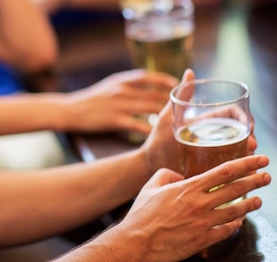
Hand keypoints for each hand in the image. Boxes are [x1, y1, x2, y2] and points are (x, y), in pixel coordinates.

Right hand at [57, 69, 177, 133]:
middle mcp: (121, 90)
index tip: (177, 85)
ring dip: (164, 117)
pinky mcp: (114, 119)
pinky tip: (157, 136)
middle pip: (153, 95)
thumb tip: (149, 88)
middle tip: (184, 111)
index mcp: (120, 80)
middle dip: (171, 103)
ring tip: (176, 124)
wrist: (70, 109)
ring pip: (149, 109)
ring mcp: (118, 104)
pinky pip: (137, 125)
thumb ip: (127, 86)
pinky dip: (149, 130)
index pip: (147, 76)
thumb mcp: (109, 86)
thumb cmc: (91, 99)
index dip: (164, 80)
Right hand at [117, 155, 270, 261]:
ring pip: (236, 211)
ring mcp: (204, 223)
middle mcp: (200, 204)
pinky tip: (238, 222)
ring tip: (258, 200)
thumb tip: (178, 175)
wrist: (138, 242)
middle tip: (266, 176)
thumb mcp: (150, 187)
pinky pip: (227, 230)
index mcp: (188, 188)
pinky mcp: (204, 240)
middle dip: (255, 181)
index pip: (224, 172)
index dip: (245, 164)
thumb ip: (166, 175)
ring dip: (250, 204)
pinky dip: (235, 225)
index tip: (259, 160)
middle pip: (236, 189)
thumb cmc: (142, 214)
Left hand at [143, 69, 257, 172]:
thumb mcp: (170, 116)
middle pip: (241, 132)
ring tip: (247, 156)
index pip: (233, 115)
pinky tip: (245, 172)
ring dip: (248, 152)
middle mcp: (214, 136)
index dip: (243, 117)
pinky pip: (232, 167)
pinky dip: (241, 167)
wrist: (152, 163)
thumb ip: (182, 96)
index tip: (249, 124)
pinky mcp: (213, 167)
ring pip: (240, 149)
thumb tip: (190, 72)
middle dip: (250, 136)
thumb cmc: (158, 138)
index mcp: (207, 122)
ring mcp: (214, 152)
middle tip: (251, 144)